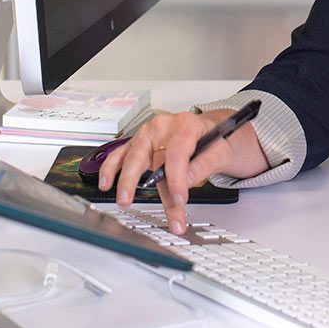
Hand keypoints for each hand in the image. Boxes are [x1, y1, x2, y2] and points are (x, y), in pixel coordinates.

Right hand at [97, 108, 259, 233]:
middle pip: (148, 155)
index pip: (177, 153)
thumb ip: (205, 164)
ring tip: (124, 200)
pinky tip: (106, 183)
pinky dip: (112, 169)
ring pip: (132, 157)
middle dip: (140, 181)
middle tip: (134, 202)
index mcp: (186, 125)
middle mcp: (163, 127)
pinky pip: (122, 155)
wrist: (211, 131)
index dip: (177, 179)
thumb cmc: (215, 139)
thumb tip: (186, 181)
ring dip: (125, 180)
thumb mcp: (221, 150)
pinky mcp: (140, 144)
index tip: (180, 200)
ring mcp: (149, 135)